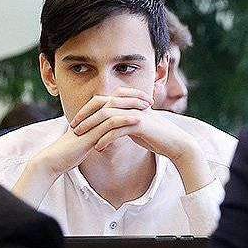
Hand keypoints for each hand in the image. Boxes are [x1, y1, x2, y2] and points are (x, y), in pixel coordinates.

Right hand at [37, 87, 152, 176]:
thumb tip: (110, 133)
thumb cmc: (70, 151)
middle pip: (114, 98)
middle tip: (150, 98)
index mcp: (90, 114)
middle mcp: (90, 115)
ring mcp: (90, 123)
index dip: (128, 96)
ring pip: (114, 108)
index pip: (111, 98)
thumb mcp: (87, 139)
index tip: (144, 98)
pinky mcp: (90, 134)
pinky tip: (138, 120)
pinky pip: (109, 124)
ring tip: (148, 106)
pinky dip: (125, 120)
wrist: (55, 160)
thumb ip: (98, 132)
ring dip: (132, 106)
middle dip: (133, 96)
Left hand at [70, 88, 196, 162]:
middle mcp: (131, 104)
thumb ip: (123, 122)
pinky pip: (117, 130)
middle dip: (85, 115)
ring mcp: (136, 112)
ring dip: (91, 126)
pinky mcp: (140, 124)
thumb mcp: (136, 126)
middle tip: (73, 126)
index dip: (88, 108)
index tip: (76, 120)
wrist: (175, 143)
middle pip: (102, 104)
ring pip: (107, 116)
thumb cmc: (156, 136)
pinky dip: (105, 138)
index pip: (103, 100)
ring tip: (81, 137)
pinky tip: (98, 148)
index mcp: (129, 102)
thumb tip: (110, 125)